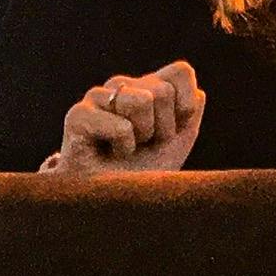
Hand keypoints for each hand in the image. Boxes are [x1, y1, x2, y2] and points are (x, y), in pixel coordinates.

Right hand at [47, 60, 203, 174]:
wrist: (111, 203)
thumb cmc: (143, 173)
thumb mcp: (177, 143)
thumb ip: (190, 114)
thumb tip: (198, 94)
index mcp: (146, 86)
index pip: (179, 72)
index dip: (184, 107)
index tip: (170, 132)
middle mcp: (121, 85)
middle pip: (163, 91)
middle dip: (163, 127)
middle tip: (143, 145)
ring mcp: (97, 96)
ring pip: (143, 101)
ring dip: (143, 135)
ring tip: (126, 148)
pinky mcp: (77, 114)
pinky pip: (122, 127)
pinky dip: (124, 147)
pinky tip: (109, 154)